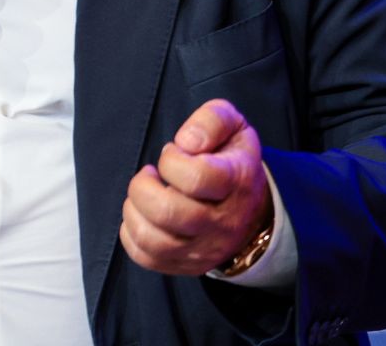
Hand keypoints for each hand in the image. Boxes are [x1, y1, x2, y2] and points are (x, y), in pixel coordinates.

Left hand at [119, 98, 271, 276]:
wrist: (254, 210)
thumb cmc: (231, 161)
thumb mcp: (233, 126)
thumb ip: (212, 120)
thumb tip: (186, 141)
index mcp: (236, 183)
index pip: (194, 177)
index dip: (171, 160)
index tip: (173, 153)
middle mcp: (223, 222)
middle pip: (168, 212)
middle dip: (142, 186)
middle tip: (150, 176)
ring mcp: (205, 249)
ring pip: (154, 240)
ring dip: (134, 211)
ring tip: (144, 195)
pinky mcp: (187, 265)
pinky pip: (146, 257)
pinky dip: (131, 234)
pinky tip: (141, 215)